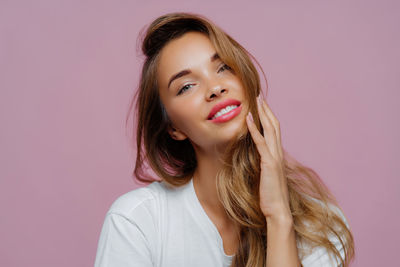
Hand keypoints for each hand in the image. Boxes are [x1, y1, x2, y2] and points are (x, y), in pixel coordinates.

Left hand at [246, 96, 291, 220]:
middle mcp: (278, 154)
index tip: (262, 106)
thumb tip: (257, 159)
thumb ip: (263, 165)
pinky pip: (261, 142)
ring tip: (256, 101)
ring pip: (270, 130)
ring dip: (263, 114)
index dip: (269, 118)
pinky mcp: (269, 164)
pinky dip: (254, 129)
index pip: (274, 132)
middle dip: (267, 110)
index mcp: (277, 156)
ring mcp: (274, 158)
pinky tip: (248, 119)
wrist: (277, 211)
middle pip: (274, 126)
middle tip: (259, 96)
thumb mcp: (265, 176)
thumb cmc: (270, 196)